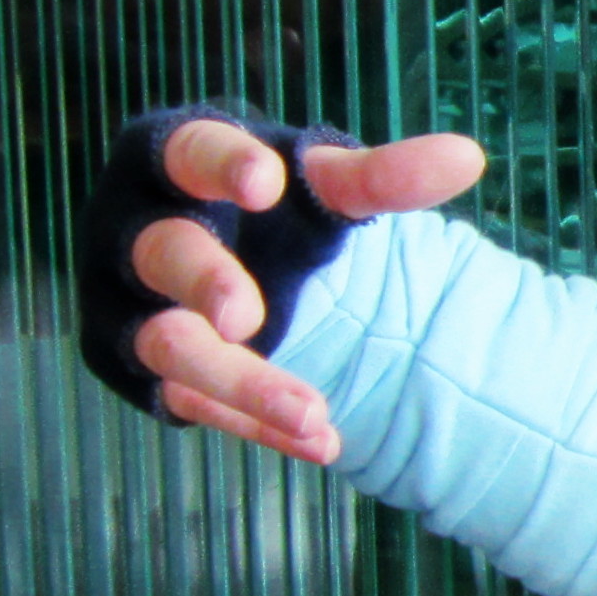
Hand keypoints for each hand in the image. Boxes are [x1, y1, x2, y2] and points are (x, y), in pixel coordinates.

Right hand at [131, 118, 484, 462]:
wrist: (217, 258)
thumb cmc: (264, 200)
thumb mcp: (319, 185)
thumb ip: (380, 177)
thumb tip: (468, 157)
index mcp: (170, 159)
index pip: (188, 152)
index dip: (222, 165)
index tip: (267, 182)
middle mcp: (132, 232)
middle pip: (162, 253)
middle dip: (203, 281)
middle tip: (245, 318)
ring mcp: (128, 308)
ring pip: (168, 347)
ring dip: (239, 383)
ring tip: (314, 413)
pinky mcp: (139, 372)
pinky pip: (192, 405)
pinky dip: (255, 425)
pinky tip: (322, 442)